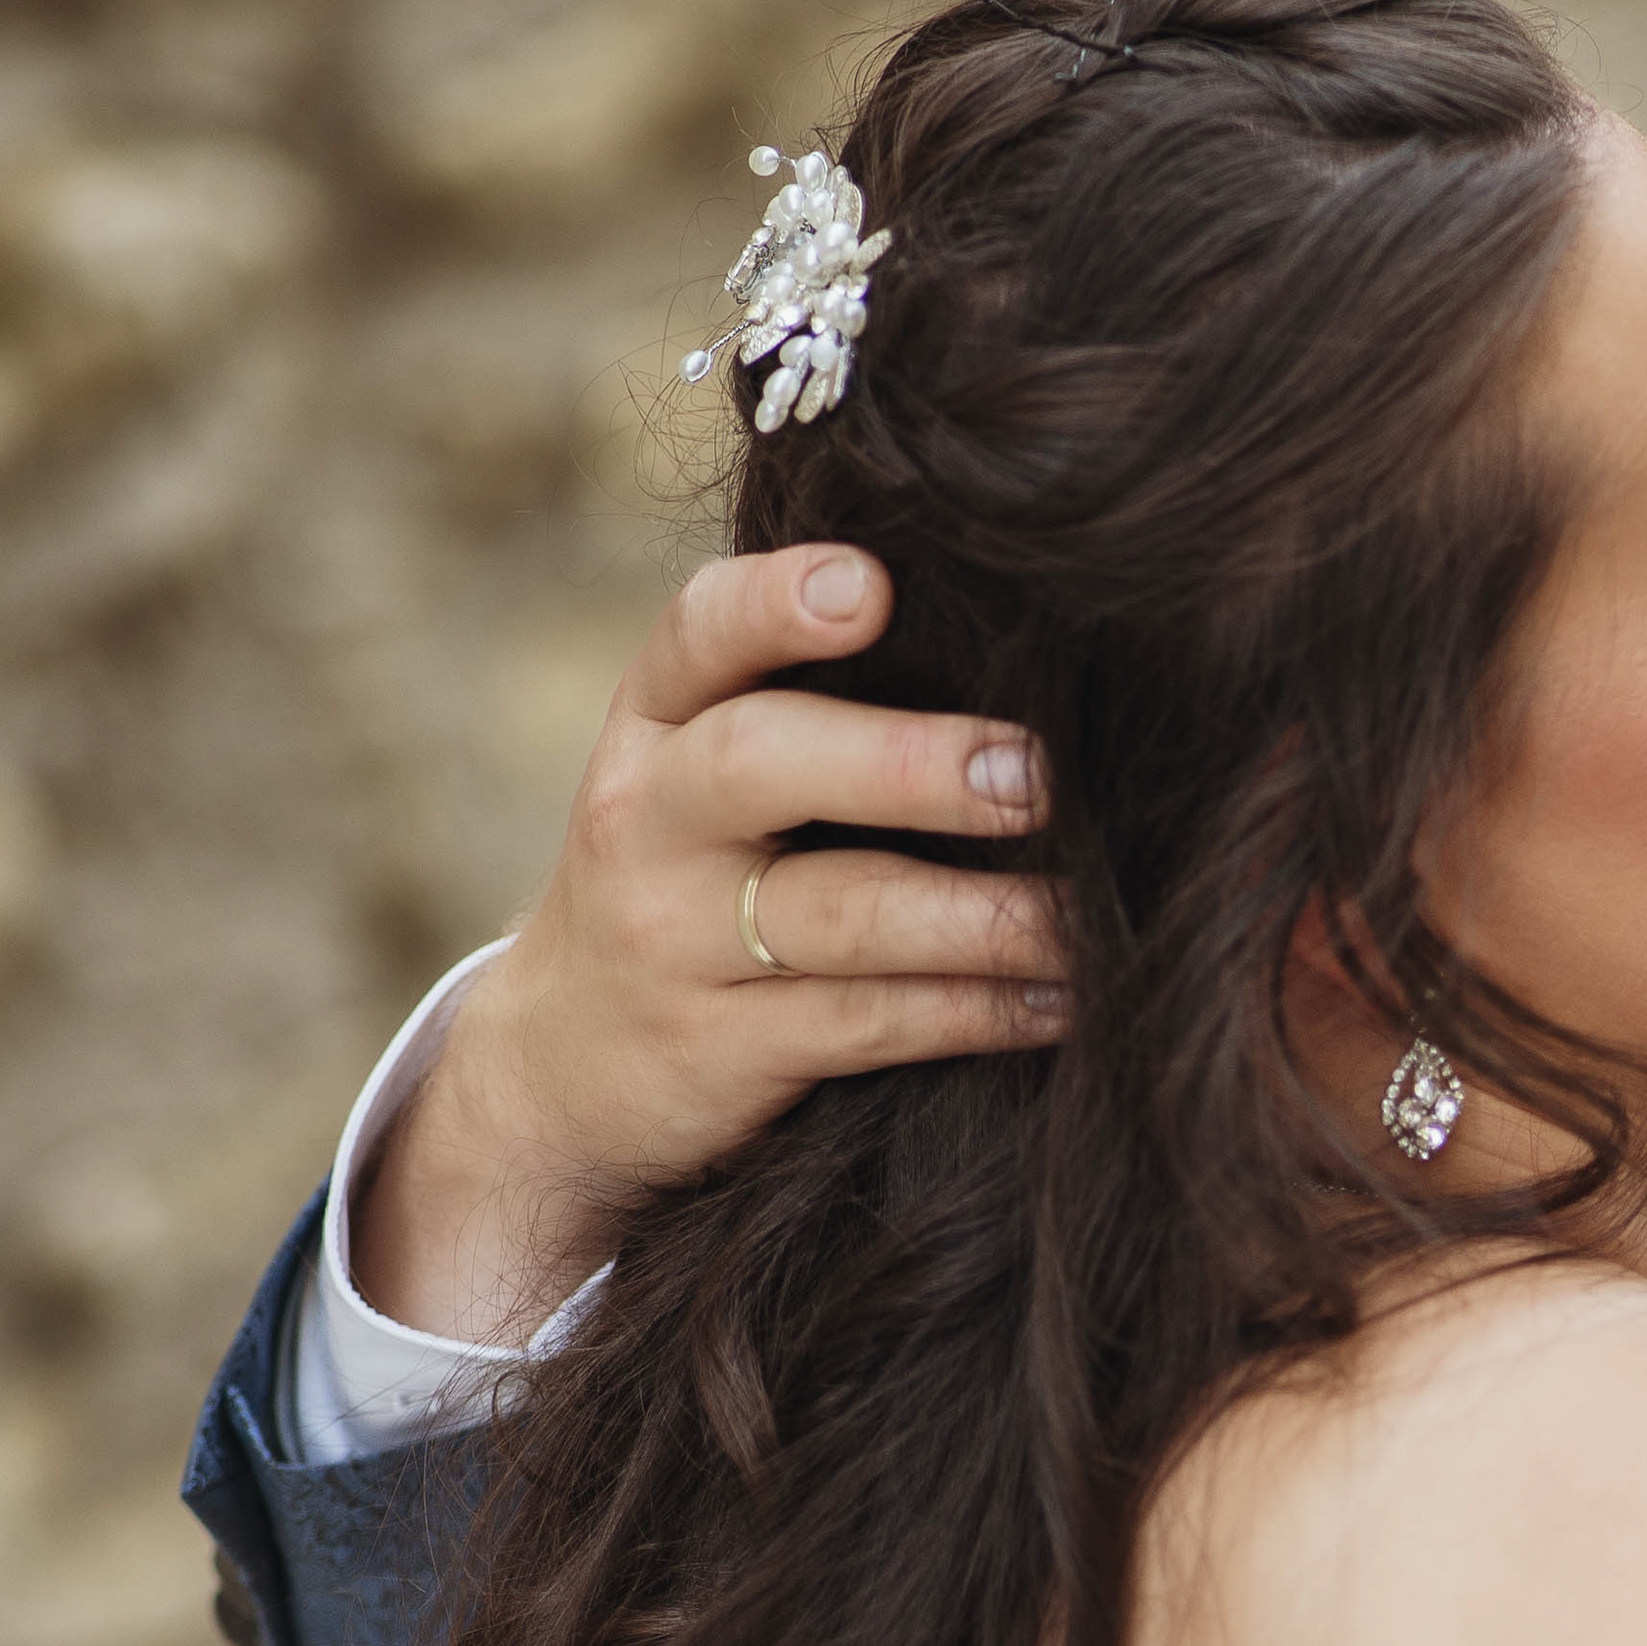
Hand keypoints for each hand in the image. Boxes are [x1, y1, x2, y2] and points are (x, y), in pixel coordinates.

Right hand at [349, 546, 1064, 1346]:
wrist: (560, 1059)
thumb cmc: (689, 874)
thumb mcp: (696, 770)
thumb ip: (809, 698)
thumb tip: (1023, 641)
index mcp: (657, 722)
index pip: (700, 633)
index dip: (777, 602)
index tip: (871, 585)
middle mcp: (651, 818)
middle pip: (764, 764)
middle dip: (908, 765)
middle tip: (1033, 775)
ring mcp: (675, 939)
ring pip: (842, 916)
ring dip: (983, 916)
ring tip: (1086, 910)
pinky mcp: (720, 1049)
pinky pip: (869, 1025)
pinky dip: (980, 1011)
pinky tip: (1065, 997)